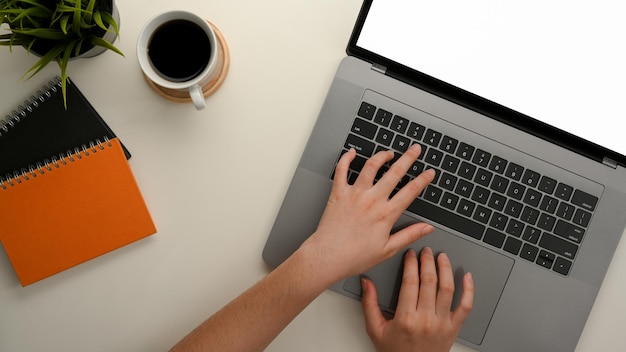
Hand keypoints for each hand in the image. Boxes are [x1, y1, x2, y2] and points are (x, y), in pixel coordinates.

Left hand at [299, 144, 435, 282]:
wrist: (327, 256)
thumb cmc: (354, 256)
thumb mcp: (388, 249)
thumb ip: (409, 235)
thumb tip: (427, 228)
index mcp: (386, 214)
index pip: (410, 191)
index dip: (423, 180)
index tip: (429, 172)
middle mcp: (372, 200)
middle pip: (395, 172)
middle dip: (408, 158)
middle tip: (415, 149)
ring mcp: (355, 194)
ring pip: (371, 166)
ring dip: (382, 156)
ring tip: (389, 152)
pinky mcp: (338, 193)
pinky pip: (342, 170)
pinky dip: (346, 158)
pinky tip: (352, 152)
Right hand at [361, 248, 473, 351]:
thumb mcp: (375, 329)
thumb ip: (369, 304)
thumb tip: (366, 282)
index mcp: (406, 318)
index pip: (410, 282)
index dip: (411, 264)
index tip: (410, 255)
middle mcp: (426, 319)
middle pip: (429, 281)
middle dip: (427, 261)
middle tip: (425, 251)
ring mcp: (442, 323)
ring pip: (447, 289)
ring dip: (445, 269)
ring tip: (442, 257)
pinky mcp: (454, 328)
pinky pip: (466, 306)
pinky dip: (469, 290)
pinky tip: (467, 277)